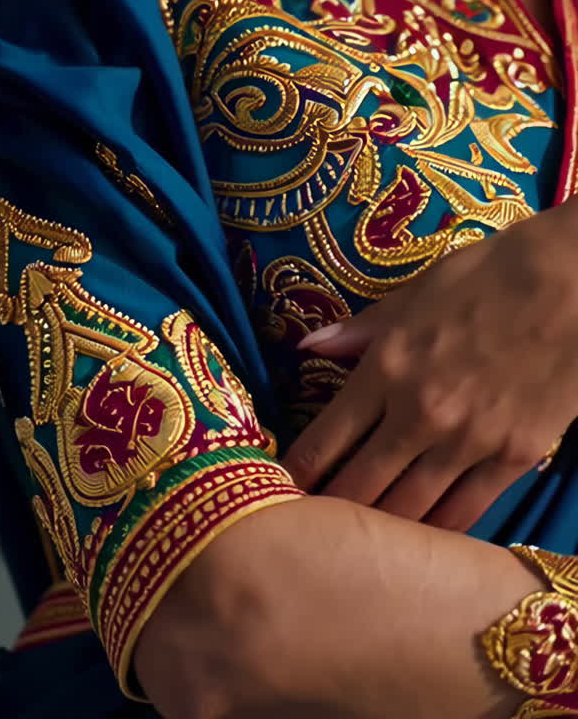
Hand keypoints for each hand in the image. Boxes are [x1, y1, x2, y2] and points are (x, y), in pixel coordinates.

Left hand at [281, 203, 577, 530]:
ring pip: (407, 512)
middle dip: (328, 514)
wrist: (571, 285)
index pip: (325, 440)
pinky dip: (437, 533)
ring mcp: (468, 442)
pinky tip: (418, 547)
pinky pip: (465, 513)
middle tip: (308, 534)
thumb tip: (309, 346)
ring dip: (378, 533)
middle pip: (359, 487)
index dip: (297, 474)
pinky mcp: (513, 458)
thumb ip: (360, 330)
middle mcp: (418, 414)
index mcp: (386, 367)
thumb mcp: (415, 294)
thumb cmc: (489, 277)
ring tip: (355, 551)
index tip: (279, 491)